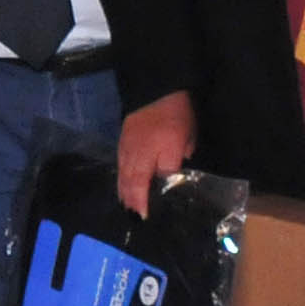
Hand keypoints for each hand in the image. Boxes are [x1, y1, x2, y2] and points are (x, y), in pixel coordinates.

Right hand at [114, 92, 195, 219]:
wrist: (158, 86)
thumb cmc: (176, 115)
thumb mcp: (184, 140)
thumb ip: (174, 163)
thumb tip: (167, 179)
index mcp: (150, 158)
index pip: (144, 186)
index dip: (144, 202)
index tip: (143, 218)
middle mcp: (134, 156)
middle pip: (131, 183)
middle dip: (132, 201)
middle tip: (134, 219)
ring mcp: (127, 148)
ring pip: (123, 175)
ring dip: (124, 192)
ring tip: (127, 207)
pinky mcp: (123, 140)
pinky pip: (120, 165)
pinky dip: (121, 177)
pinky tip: (123, 184)